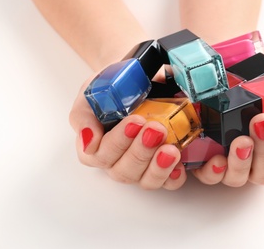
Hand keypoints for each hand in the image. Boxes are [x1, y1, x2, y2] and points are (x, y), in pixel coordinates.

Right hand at [69, 74, 186, 189]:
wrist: (143, 80)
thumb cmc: (114, 88)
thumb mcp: (93, 92)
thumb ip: (83, 116)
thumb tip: (88, 141)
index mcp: (96, 146)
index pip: (99, 156)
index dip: (117, 142)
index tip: (135, 121)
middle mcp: (118, 162)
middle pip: (124, 170)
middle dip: (141, 151)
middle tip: (156, 129)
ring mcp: (141, 168)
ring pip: (145, 180)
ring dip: (158, 166)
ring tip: (171, 149)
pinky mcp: (164, 169)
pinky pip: (168, 183)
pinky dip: (173, 177)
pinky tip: (179, 166)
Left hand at [192, 88, 263, 185]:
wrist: (210, 81)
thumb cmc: (245, 87)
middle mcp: (252, 160)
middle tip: (260, 121)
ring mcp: (228, 164)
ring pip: (240, 178)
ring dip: (242, 162)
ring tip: (241, 140)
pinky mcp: (204, 163)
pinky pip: (210, 178)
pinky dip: (213, 172)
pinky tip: (217, 160)